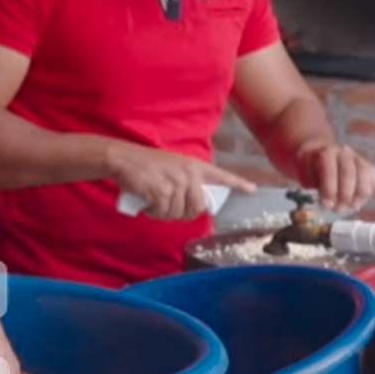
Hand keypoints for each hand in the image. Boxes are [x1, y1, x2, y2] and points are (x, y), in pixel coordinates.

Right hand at [108, 144, 255, 221]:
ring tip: (154, 202)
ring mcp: (176, 182)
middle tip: (168, 209)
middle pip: (198, 207)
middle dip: (183, 214)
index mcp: (193, 166)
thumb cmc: (144, 165)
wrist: (123, 159)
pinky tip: (147, 205)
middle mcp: (188, 173)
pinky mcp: (162, 191)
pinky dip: (154, 213)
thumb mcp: (172, 166)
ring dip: (164, 214)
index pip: (221, 176)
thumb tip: (193, 204)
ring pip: (178, 213)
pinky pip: (163, 213)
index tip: (251, 189)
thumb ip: (186, 181)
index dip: (237, 183)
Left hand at [298, 144, 374, 212]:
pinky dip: (366, 193)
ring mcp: (358, 158)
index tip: (327, 204)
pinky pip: (373, 180)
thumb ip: (313, 188)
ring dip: (357, 196)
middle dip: (344, 195)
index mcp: (327, 153)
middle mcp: (344, 153)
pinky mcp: (369, 166)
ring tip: (348, 207)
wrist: (323, 157)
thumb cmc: (314, 169)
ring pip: (364, 177)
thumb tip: (320, 202)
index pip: (330, 171)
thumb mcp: (306, 176)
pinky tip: (356, 201)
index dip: (329, 190)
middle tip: (338, 209)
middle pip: (348, 175)